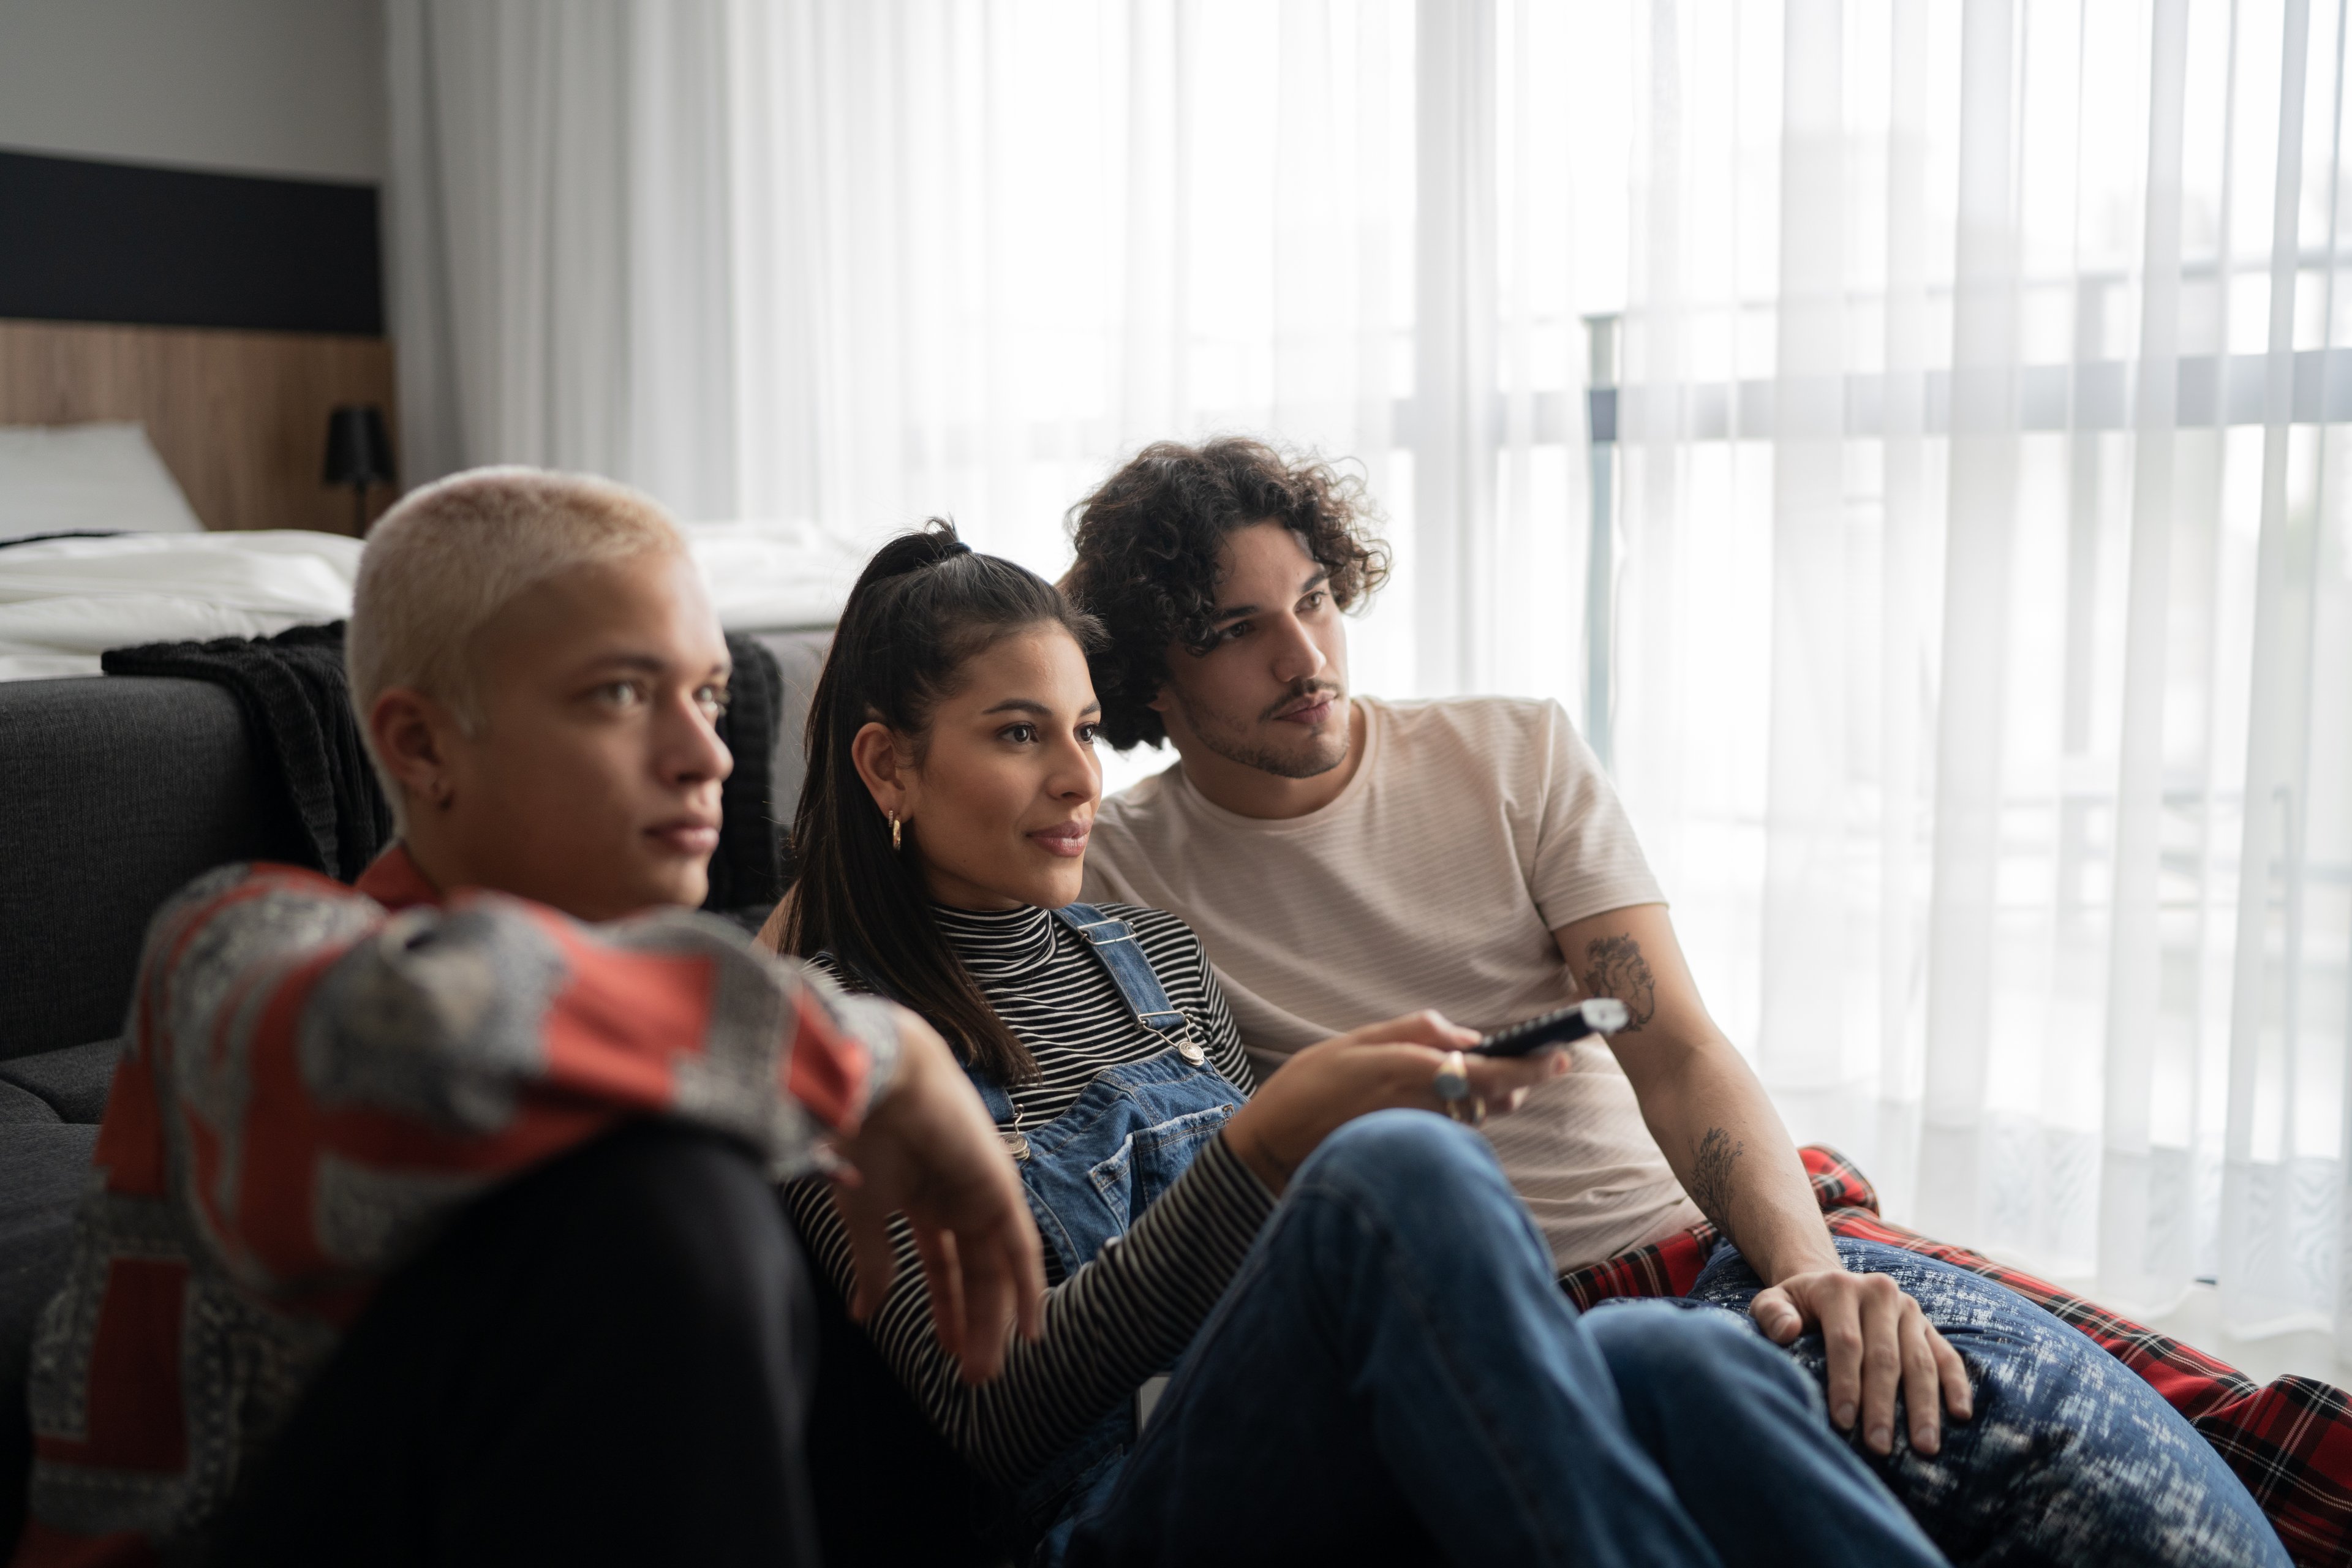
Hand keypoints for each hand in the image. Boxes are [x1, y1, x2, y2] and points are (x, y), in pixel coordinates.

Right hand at [826, 1008, 1044, 1383]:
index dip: (944, 1307)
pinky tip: (1029, 1329)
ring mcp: (980, 1192)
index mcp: (919, 1199)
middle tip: (974, 1376)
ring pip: (994, 1267)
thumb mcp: (864, 1213)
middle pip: (972, 1272)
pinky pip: (1020, 1246)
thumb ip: (874, 1263)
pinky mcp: (1001, 1187)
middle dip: (973, 1322)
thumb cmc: (860, 1137)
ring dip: (995, 1318)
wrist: (876, 1080)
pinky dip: (1027, 1286)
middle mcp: (955, 1197)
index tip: (946, 1351)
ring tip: (990, 1367)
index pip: (940, 1265)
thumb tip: (865, 1314)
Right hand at [1222, 1010, 1566, 1193]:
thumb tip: (1468, 1035)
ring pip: (1476, 1116)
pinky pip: (1452, 1131)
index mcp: (1410, 1073)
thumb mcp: (1355, 1041)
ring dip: (1492, 1098)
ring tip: (1497, 1077)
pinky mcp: (1412, 1153)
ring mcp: (1420, 1136)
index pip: (1488, 1073)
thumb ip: (1415, 1032)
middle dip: (1522, 1081)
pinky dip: (1461, 1114)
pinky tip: (1446, 1101)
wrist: (1271, 1151)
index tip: (1561, 1055)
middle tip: (1549, 1060)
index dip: (1530, 1068)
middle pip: (1493, 1099)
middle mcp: (1422, 1109)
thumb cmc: (1308, 1088)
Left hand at [1751, 1268, 1971, 1455]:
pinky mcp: (1928, 1325)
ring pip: (1920, 1361)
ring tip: (1923, 1446)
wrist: (1829, 1285)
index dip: (1845, 1383)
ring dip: (1923, 1406)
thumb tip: (1787, 1332)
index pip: (1846, 1341)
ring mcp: (1908, 1309)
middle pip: (1885, 1356)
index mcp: (1839, 1287)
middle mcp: (1879, 1293)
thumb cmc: (1796, 1306)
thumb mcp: (1773, 1301)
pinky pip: (1947, 1357)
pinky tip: (1959, 1415)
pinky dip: (1956, 1386)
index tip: (1842, 1421)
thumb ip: (1772, 1314)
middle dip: (1882, 1405)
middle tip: (1879, 1446)